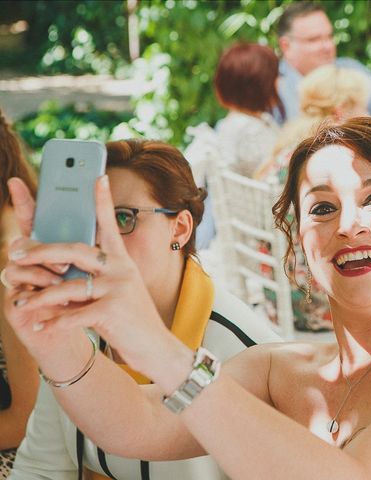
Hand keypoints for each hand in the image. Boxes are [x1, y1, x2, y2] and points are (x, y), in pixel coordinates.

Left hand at [5, 176, 172, 377]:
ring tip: (20, 304)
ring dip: (39, 297)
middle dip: (42, 250)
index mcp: (122, 261)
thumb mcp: (118, 290)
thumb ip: (95, 276)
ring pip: (68, 286)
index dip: (103, 200)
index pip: (109, 225)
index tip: (97, 177)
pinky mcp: (112, 312)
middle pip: (75, 250)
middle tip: (16, 251)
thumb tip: (61, 266)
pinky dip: (54, 322)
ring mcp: (117, 289)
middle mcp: (121, 270)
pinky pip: (73, 315)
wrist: (156, 347)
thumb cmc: (131, 318)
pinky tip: (41, 326)